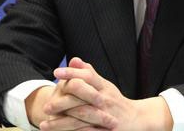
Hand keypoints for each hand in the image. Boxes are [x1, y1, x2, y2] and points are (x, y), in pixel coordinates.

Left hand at [40, 57, 172, 130]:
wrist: (137, 120)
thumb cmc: (115, 101)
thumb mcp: (104, 85)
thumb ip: (89, 73)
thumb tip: (74, 59)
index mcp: (103, 87)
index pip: (87, 76)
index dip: (71, 72)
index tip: (56, 72)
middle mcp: (105, 100)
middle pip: (83, 94)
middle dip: (62, 101)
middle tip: (46, 105)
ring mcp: (105, 116)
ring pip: (81, 116)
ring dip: (61, 122)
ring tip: (45, 124)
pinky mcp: (105, 130)